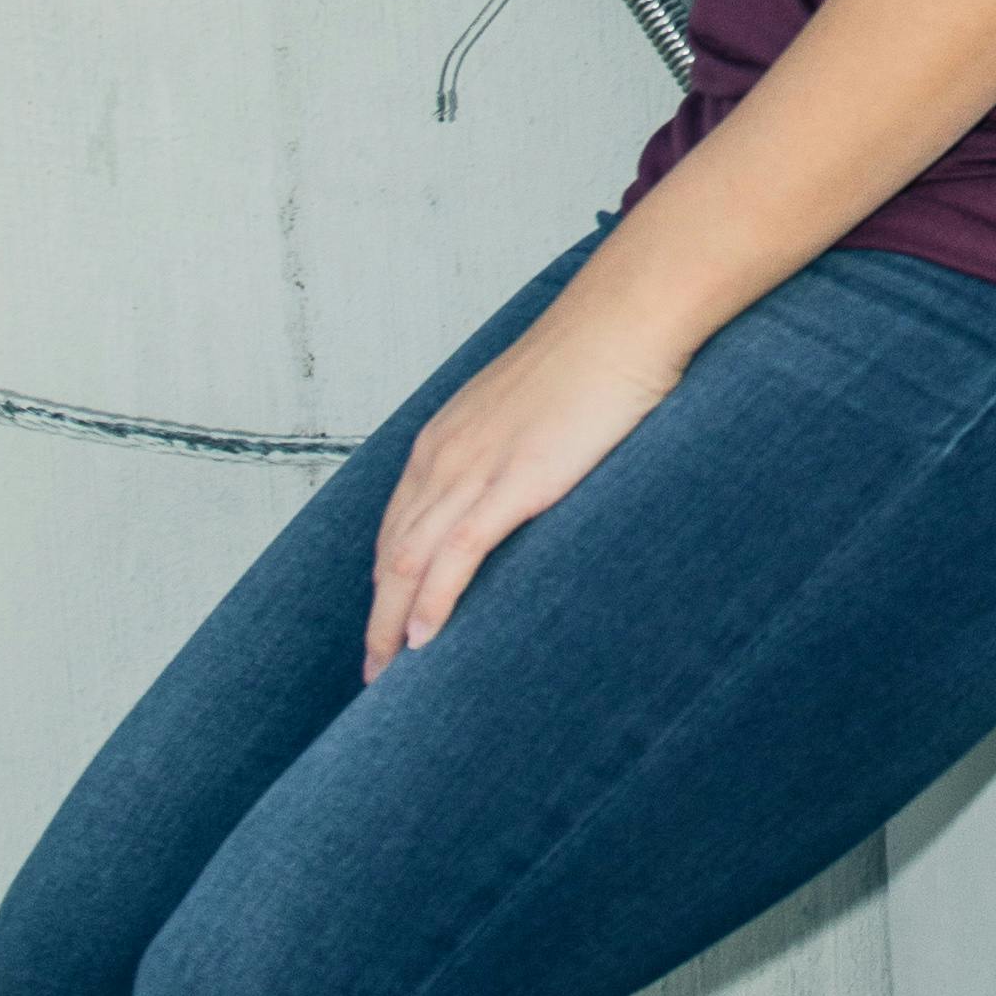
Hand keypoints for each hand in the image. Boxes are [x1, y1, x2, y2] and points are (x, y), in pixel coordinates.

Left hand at [365, 276, 693, 672]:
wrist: (621, 321)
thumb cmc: (589, 361)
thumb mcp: (531, 409)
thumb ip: (512, 448)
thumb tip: (525, 479)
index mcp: (444, 438)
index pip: (396, 524)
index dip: (385, 581)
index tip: (385, 623)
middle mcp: (443, 456)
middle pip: (391, 552)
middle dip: (377, 616)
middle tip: (374, 670)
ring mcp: (474, 469)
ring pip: (410, 561)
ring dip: (392, 622)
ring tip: (388, 673)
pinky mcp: (513, 483)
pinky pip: (457, 554)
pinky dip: (433, 600)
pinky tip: (423, 638)